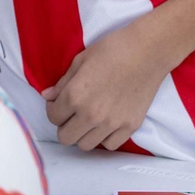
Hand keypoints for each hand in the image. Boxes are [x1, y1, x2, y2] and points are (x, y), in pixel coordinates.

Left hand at [42, 20, 172, 151]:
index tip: (59, 103)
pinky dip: (104, 137)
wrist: (147, 52)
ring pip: (86, 145)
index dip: (53, 109)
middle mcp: (91, 114)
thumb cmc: (112, 49)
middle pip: (66, 138)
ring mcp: (111, 123)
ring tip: (88, 120)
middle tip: (71, 114)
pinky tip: (105, 124)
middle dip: (64, 126)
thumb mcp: (80, 60)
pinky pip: (110, 145)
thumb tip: (47, 96)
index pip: (53, 117)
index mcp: (75, 95)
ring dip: (83, 134)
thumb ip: (62, 83)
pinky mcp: (130, 127)